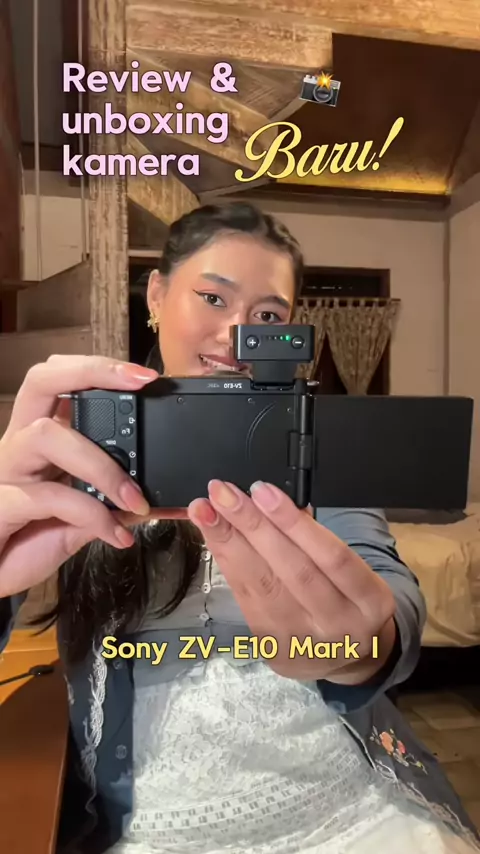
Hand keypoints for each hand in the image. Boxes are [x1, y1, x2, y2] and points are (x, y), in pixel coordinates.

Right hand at [0, 355, 186, 598]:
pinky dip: (89, 513)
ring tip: (134, 498)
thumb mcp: (83, 516)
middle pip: (41, 380)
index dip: (100, 369)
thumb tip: (157, 497)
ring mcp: (8, 470)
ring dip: (101, 464)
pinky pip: (46, 496)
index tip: (145, 377)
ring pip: (46, 435)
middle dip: (91, 372)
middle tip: (137, 384)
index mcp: (42, 438)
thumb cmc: (31, 539)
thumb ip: (113, 502)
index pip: (61, 381)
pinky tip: (114, 532)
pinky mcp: (1, 504)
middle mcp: (20, 444)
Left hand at [187, 481, 396, 682]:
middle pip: (292, 570)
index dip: (294, 523)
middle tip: (222, 493)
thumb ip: (318, 542)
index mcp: (370, 600)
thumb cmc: (347, 599)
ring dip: (228, 543)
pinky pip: (245, 599)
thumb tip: (267, 501)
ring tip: (204, 510)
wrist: (346, 660)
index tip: (261, 491)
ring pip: (262, 586)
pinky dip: (226, 563)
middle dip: (252, 526)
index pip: (332, 556)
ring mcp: (303, 641)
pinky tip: (212, 537)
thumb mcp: (354, 573)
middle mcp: (339, 624)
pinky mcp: (272, 648)